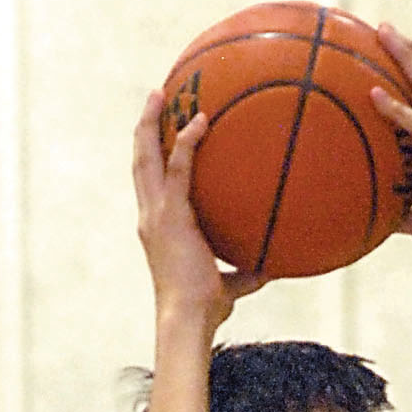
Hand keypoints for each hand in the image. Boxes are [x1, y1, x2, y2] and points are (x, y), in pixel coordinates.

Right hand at [132, 93, 264, 323]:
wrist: (189, 317)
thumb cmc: (206, 309)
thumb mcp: (228, 286)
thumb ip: (245, 273)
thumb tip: (271, 268)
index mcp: (157, 228)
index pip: (150, 185)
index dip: (151, 158)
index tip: (159, 135)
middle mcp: (150, 216)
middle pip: (140, 161)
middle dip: (145, 128)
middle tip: (154, 99)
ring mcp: (156, 214)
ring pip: (146, 157)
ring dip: (152, 123)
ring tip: (160, 94)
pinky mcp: (170, 214)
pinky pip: (178, 168)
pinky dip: (188, 143)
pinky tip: (201, 121)